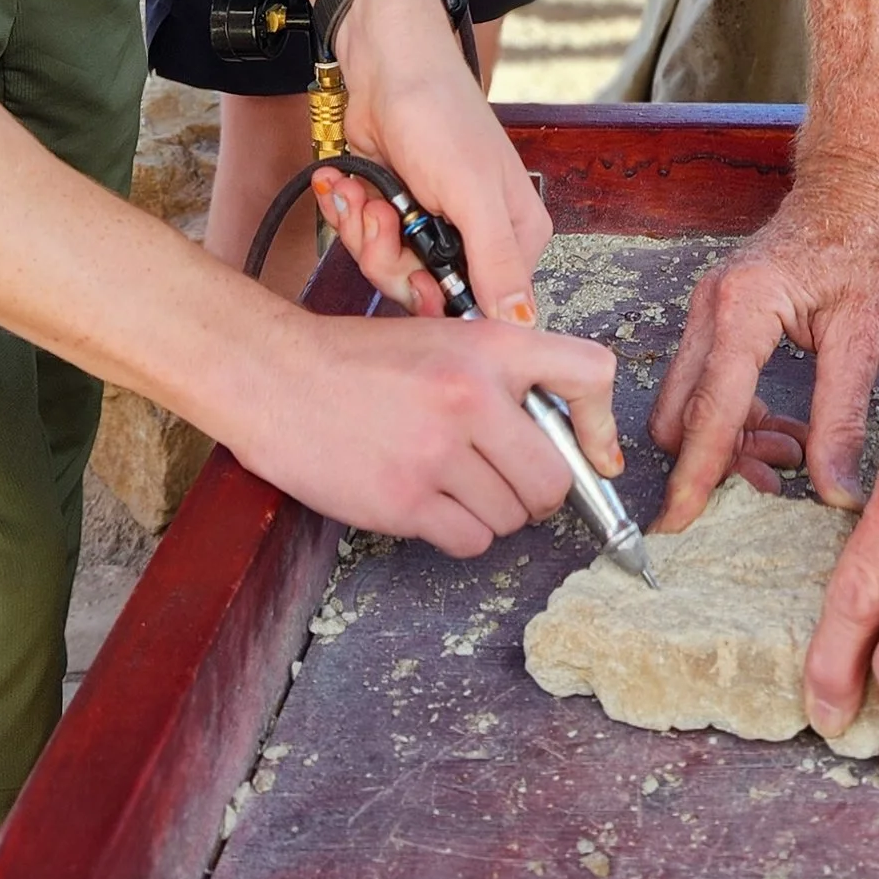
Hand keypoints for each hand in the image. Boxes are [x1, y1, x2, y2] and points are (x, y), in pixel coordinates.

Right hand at [238, 300, 621, 552]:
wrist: (276, 376)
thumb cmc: (360, 360)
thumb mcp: (445, 338)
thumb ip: (505, 375)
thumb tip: (563, 436)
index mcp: (490, 347)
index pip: (590, 373)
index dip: (602, 423)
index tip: (595, 455)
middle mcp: (472, 397)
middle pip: (554, 478)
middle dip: (539, 493)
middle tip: (509, 482)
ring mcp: (438, 453)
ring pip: (512, 516)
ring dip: (493, 513)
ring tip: (455, 485)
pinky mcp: (404, 501)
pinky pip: (470, 540)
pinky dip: (461, 534)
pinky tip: (433, 505)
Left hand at [321, 0, 552, 320]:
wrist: (385, 65)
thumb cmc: (438, 114)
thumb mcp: (472, 192)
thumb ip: (496, 261)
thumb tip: (524, 326)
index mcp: (515, 235)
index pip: (484, 307)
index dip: (438, 298)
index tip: (415, 272)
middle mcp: (477, 235)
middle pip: (426, 292)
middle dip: (389, 255)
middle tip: (382, 215)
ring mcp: (432, 224)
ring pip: (388, 268)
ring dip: (363, 229)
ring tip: (362, 190)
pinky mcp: (394, 211)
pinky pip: (363, 241)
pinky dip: (348, 212)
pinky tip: (346, 183)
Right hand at [649, 158, 878, 526]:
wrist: (862, 180)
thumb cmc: (871, 237)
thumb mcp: (867, 333)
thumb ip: (841, 418)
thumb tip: (836, 492)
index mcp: (743, 307)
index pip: (710, 412)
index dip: (695, 476)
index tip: (674, 527)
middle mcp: (713, 307)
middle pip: (681, 413)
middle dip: (714, 463)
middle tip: (773, 487)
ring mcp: (712, 309)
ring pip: (691, 402)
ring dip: (732, 442)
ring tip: (795, 458)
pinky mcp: (723, 315)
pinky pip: (710, 384)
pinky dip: (739, 418)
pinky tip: (789, 430)